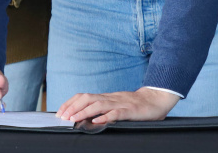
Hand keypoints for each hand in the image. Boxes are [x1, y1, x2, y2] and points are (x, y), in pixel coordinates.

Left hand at [57, 87, 179, 123]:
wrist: (157, 99)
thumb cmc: (136, 106)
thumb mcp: (117, 106)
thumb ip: (104, 110)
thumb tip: (86, 119)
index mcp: (107, 98)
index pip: (85, 96)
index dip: (71, 103)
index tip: (60, 111)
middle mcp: (111, 98)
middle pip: (88, 98)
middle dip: (73, 107)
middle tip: (62, 117)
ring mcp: (121, 103)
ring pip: (99, 104)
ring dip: (84, 112)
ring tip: (74, 119)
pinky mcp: (130, 111)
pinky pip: (117, 113)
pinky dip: (106, 117)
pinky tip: (97, 121)